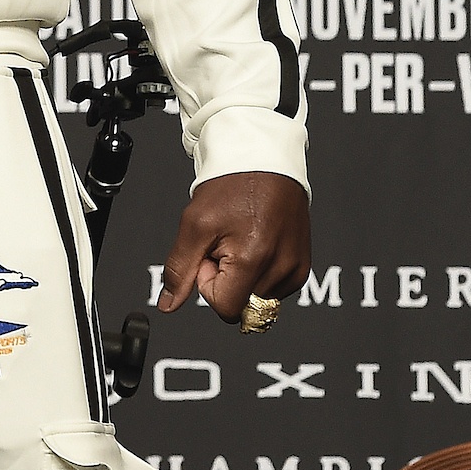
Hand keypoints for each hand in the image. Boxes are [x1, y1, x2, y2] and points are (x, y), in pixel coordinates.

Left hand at [157, 171, 311, 322]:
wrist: (263, 161)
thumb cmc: (230, 186)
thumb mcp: (194, 225)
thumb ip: (180, 270)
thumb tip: (168, 304)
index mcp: (254, 262)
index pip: (225, 308)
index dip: (208, 283)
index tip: (208, 254)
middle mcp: (282, 270)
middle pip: (241, 304)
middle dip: (225, 279)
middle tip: (223, 243)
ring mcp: (295, 269)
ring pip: (255, 297)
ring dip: (241, 274)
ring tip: (240, 238)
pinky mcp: (302, 266)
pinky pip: (272, 287)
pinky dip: (258, 271)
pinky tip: (254, 242)